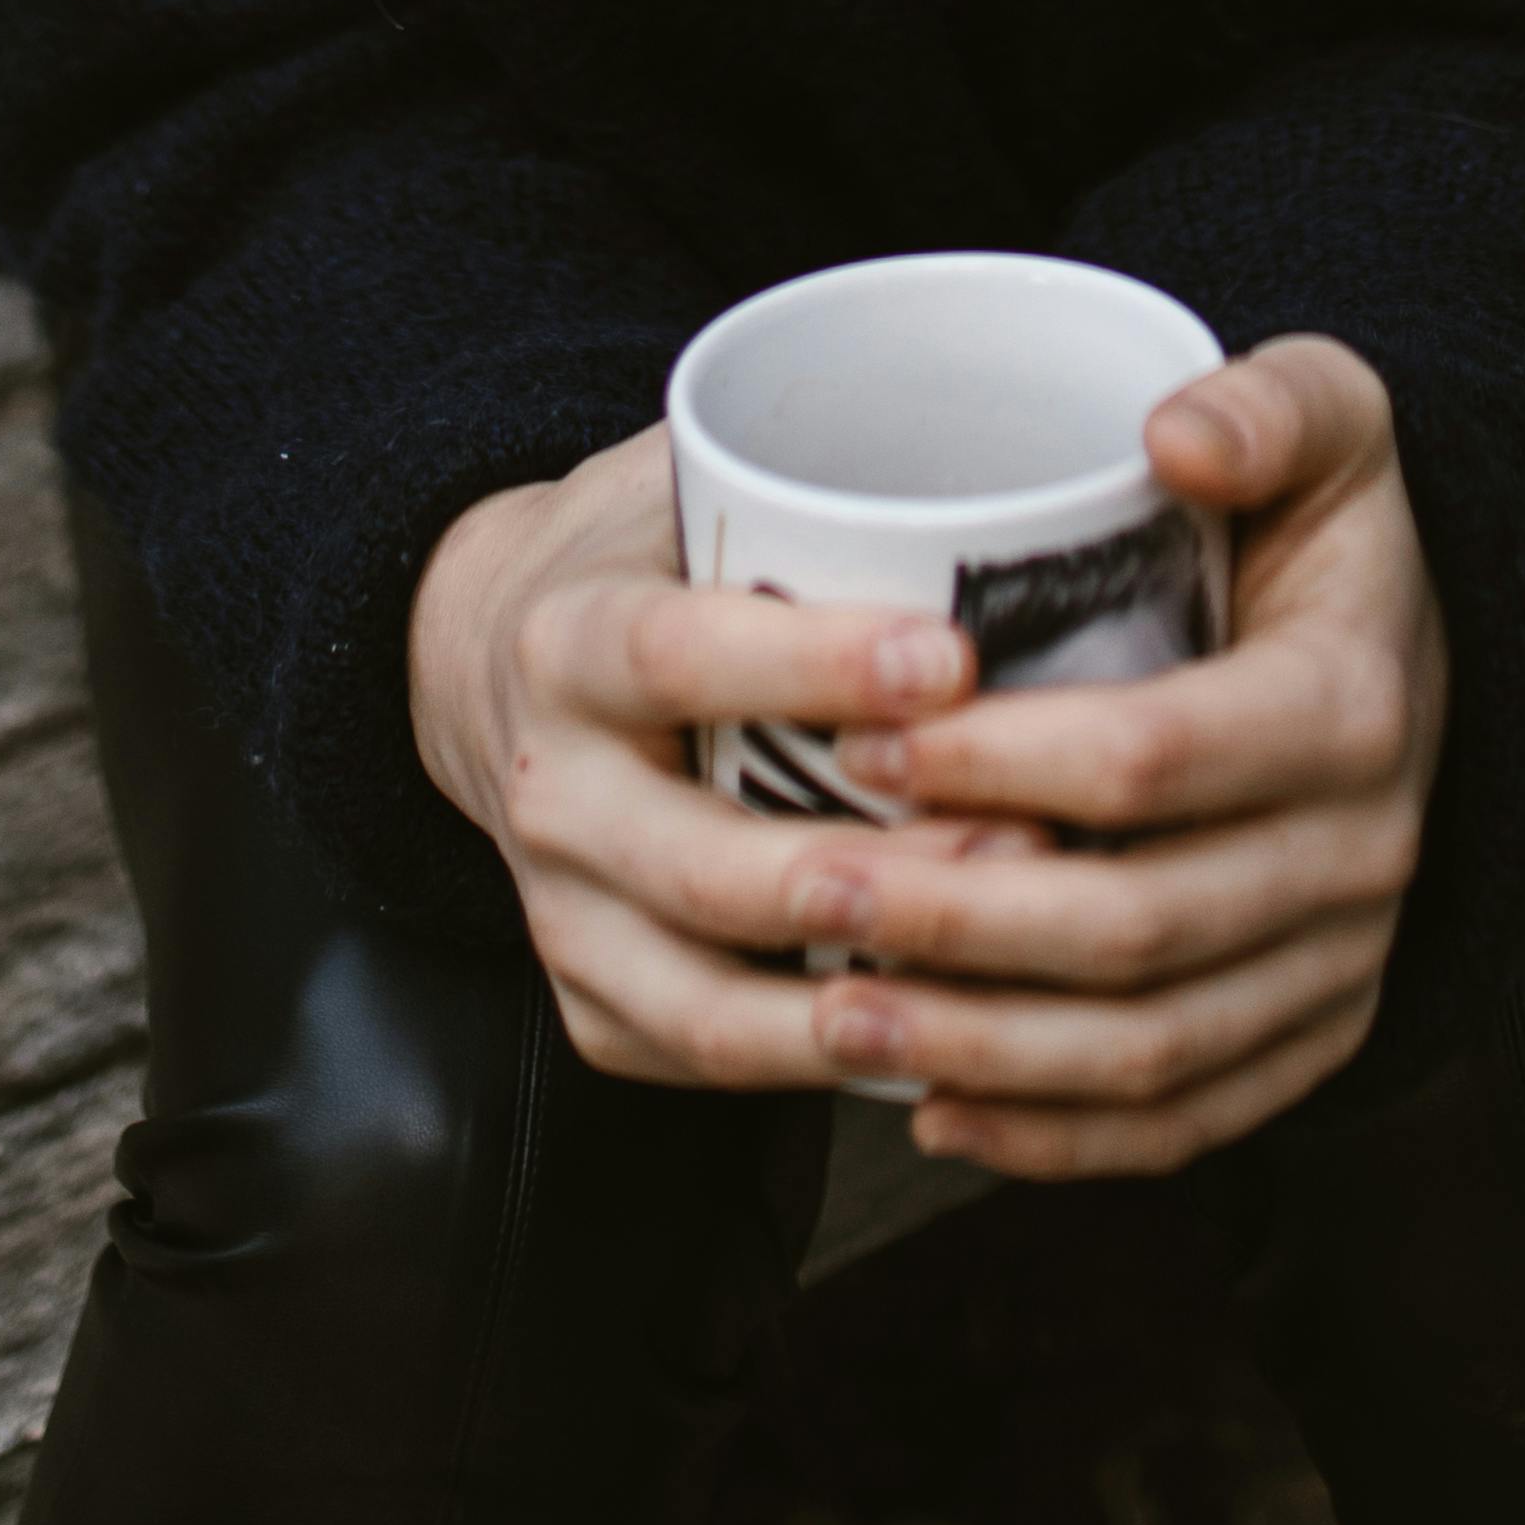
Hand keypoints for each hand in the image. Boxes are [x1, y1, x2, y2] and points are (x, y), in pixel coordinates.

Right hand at [408, 422, 1043, 1098]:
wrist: (493, 667)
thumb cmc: (642, 559)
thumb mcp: (684, 482)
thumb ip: (800, 474)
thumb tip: (1005, 455)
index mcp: (566, 639)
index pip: (677, 655)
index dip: (813, 665)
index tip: (954, 659)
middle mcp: (548, 788)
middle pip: (701, 862)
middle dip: (868, 871)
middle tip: (1030, 849)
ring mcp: (561, 913)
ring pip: (706, 997)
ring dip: (860, 999)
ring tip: (1001, 971)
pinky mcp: (591, 1004)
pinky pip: (707, 1059)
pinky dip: (826, 1069)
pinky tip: (943, 1044)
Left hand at [793, 336, 1446, 1179]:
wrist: (1418, 647)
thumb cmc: (1326, 523)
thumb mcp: (1331, 415)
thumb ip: (1267, 403)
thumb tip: (1171, 434)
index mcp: (1350, 707)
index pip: (1152, 757)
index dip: (998, 760)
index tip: (860, 737)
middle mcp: (1362, 856)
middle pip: (1138, 923)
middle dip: (956, 920)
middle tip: (805, 886)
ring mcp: (1342, 965)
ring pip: (1152, 1048)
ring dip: (982, 1050)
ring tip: (834, 1015)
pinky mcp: (1315, 1036)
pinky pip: (1187, 1120)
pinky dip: (1057, 1139)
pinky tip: (930, 1112)